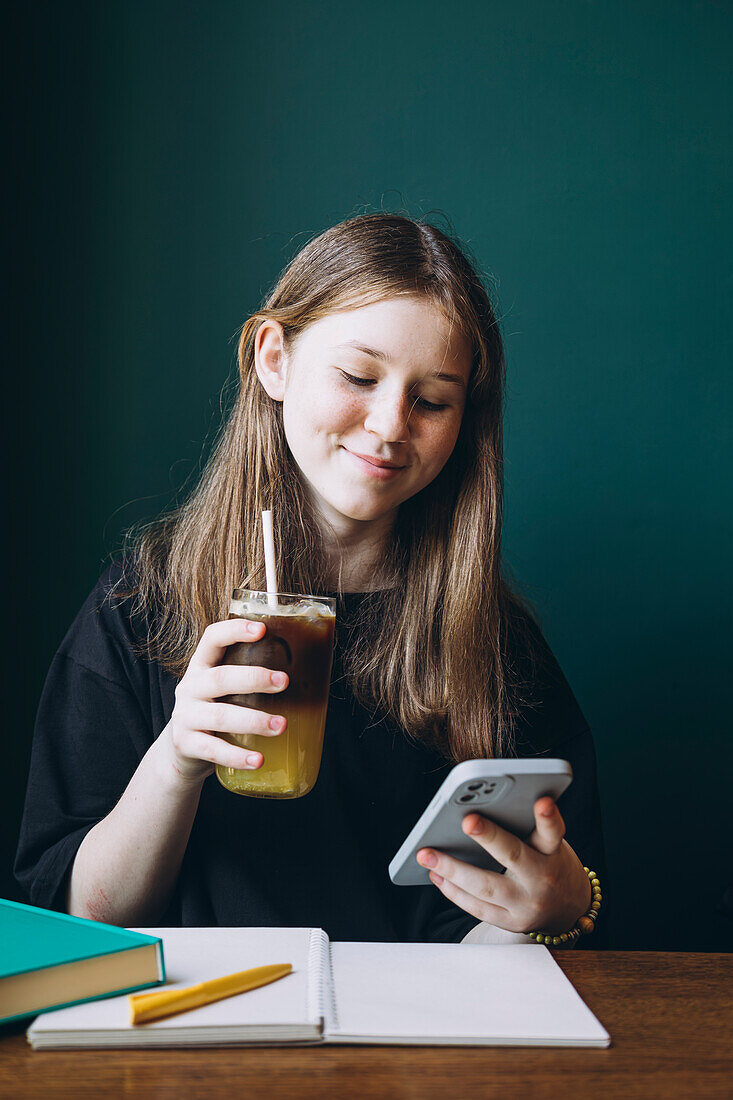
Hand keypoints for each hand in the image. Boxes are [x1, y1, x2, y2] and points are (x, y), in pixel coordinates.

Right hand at [158, 618, 288, 785]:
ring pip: (220, 716)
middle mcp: (190, 687)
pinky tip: (259, 760)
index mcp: (201, 666)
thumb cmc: (216, 710)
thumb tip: (309, 671)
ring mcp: (185, 716)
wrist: (180, 751)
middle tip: (284, 681)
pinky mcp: (185, 744)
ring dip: (254, 721)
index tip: (262, 629)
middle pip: (220, 678)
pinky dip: (237, 756)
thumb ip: (248, 678)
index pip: (212, 638)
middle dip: (254, 678)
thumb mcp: (223, 689)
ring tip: (281, 726)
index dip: (234, 630)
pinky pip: (213, 750)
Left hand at [416, 797, 591, 935]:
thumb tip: (479, 810)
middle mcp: (542, 879)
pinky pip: (478, 908)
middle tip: (467, 820)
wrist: (569, 910)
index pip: (552, 832)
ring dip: (453, 870)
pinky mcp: (511, 921)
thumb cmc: (551, 863)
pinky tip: (435, 874)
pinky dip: (453, 891)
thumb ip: (526, 829)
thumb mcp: (549, 843)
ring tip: (427, 854)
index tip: (542, 801)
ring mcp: (526, 905)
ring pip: (487, 887)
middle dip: (490, 838)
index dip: (548, 818)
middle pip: (514, 856)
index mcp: (554, 853)